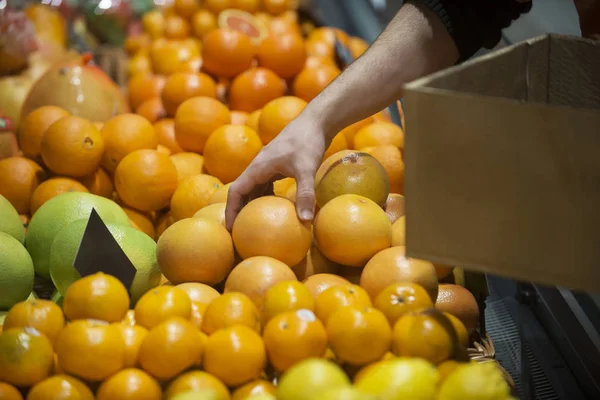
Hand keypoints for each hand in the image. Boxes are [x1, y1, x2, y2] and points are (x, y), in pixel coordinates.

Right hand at [225, 111, 327, 230]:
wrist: (316, 121)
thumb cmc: (308, 142)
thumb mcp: (307, 169)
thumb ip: (305, 194)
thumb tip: (306, 221)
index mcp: (258, 167)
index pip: (236, 191)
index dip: (231, 211)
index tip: (230, 229)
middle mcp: (259, 166)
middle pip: (242, 192)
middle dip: (238, 211)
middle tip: (239, 232)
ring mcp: (268, 165)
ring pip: (253, 188)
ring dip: (251, 204)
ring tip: (253, 224)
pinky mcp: (278, 165)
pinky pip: (265, 184)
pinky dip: (266, 197)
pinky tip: (275, 208)